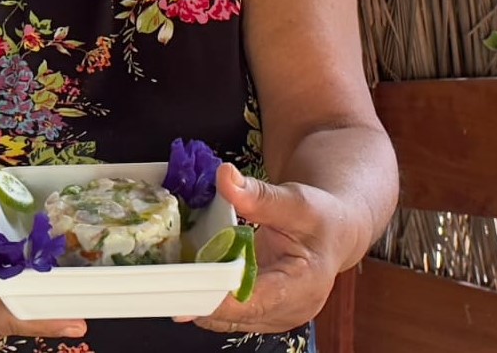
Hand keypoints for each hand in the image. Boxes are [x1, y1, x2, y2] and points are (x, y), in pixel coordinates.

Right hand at [0, 199, 87, 345]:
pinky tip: (53, 284)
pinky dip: (33, 303)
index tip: (74, 319)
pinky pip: (10, 316)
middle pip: (14, 322)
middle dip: (55, 311)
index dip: (37, 317)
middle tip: (98, 296)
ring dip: (47, 306)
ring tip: (83, 285)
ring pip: (15, 321)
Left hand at [185, 164, 353, 335]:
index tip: (184, 289)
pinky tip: (190, 277)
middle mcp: (289, 311)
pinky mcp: (260, 316)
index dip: (218, 298)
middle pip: (234, 315)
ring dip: (199, 298)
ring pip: (226, 319)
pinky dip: (208, 297)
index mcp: (304, 285)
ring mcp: (274, 318)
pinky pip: (226, 314)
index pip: (255, 300)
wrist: (333, 234)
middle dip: (199, 297)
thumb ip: (258, 195)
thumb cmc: (320, 217)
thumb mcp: (294, 200)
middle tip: (162, 280)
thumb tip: (225, 177)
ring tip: (171, 277)